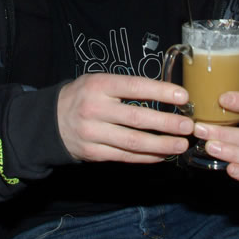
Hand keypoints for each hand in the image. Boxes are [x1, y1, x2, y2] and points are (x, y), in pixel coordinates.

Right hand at [56, 73, 192, 162]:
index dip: (160, 91)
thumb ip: (126, 87)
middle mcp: (94, 109)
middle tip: (188, 126)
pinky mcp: (93, 153)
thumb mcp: (99, 82)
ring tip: (181, 144)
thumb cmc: (83, 97)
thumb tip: (165, 93)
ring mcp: (93, 133)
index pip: (134, 87)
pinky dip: (146, 157)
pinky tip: (162, 155)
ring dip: (161, 145)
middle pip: (137, 118)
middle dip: (166, 123)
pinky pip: (125, 156)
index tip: (183, 96)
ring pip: (133, 142)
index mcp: (98, 85)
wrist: (50, 121)